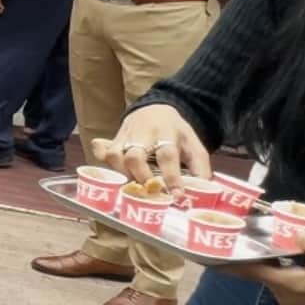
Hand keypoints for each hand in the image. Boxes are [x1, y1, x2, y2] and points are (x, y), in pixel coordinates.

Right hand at [92, 104, 208, 189]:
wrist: (156, 109)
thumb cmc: (176, 133)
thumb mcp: (194, 145)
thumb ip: (200, 168)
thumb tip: (203, 191)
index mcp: (167, 134)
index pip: (167, 155)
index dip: (171, 177)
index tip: (177, 196)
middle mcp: (143, 134)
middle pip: (134, 156)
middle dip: (141, 177)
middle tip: (151, 191)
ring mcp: (125, 136)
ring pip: (114, 155)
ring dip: (122, 174)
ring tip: (133, 185)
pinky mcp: (113, 139)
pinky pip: (100, 149)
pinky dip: (101, 159)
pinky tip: (111, 170)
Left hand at [222, 230, 304, 304]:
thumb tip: (294, 234)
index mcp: (295, 285)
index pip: (252, 271)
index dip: (227, 262)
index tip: (203, 252)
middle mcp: (287, 294)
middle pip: (254, 270)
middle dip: (238, 252)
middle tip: (218, 228)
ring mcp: (291, 296)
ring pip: (264, 270)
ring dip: (254, 254)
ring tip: (236, 230)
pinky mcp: (297, 292)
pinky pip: (275, 272)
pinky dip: (268, 259)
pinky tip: (263, 242)